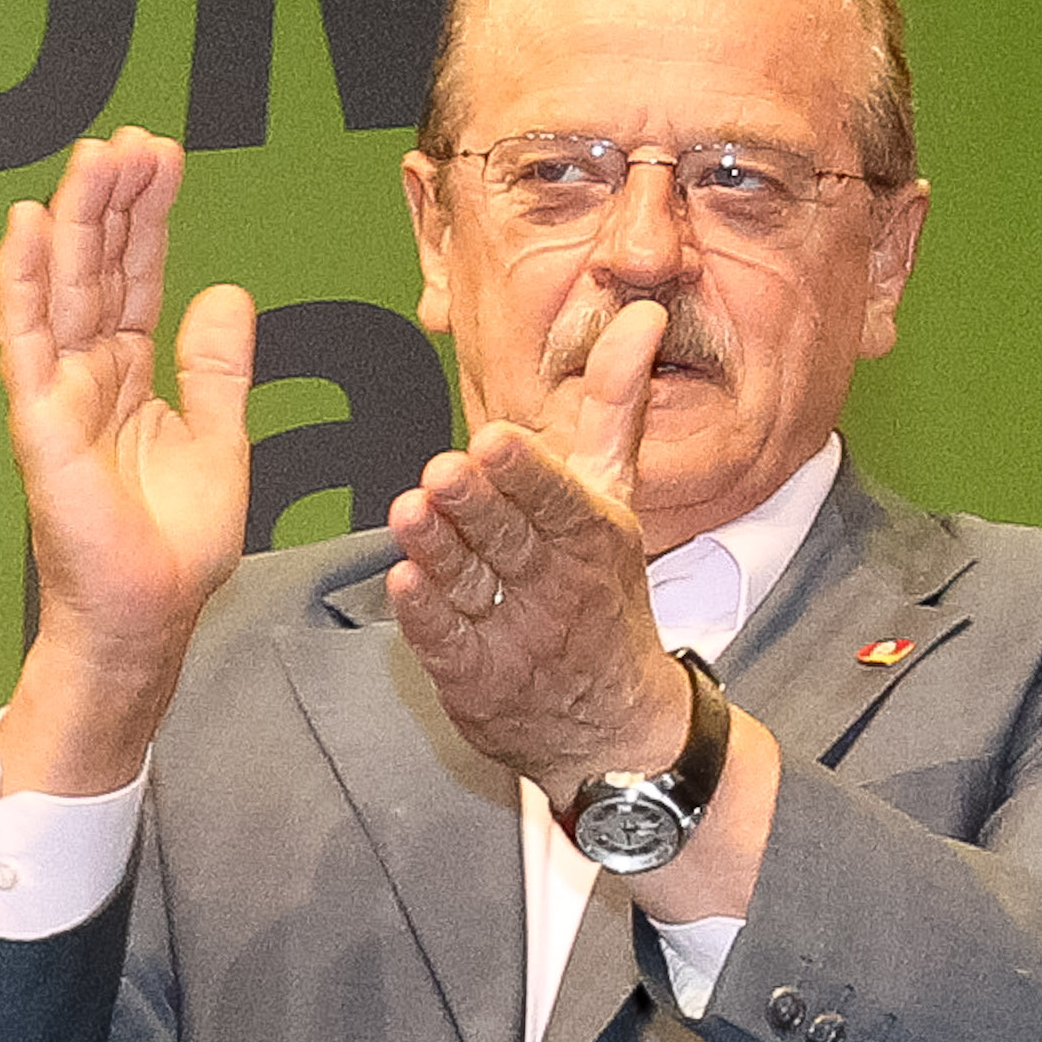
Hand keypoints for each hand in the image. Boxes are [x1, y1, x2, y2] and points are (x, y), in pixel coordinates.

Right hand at [0, 129, 255, 789]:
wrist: (146, 618)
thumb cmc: (170, 548)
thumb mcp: (219, 443)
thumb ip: (217, 370)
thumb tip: (224, 293)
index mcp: (130, 377)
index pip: (138, 277)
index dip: (149, 216)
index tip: (162, 154)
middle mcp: (88, 374)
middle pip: (99, 268)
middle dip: (114, 200)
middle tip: (132, 137)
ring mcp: (59, 394)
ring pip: (65, 289)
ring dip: (74, 220)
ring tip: (93, 155)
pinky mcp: (39, 421)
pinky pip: (27, 342)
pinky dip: (22, 284)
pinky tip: (24, 227)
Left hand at [385, 299, 689, 804]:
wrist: (618, 726)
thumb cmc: (604, 588)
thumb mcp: (617, 499)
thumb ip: (614, 407)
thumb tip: (640, 315)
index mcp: (594, 538)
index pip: (560, 501)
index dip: (528, 473)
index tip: (496, 438)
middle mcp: (560, 588)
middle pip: (511, 539)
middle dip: (478, 505)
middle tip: (442, 469)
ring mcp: (519, 639)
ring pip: (472, 585)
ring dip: (439, 550)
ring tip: (406, 511)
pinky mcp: (479, 681)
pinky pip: (449, 644)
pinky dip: (426, 615)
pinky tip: (401, 582)